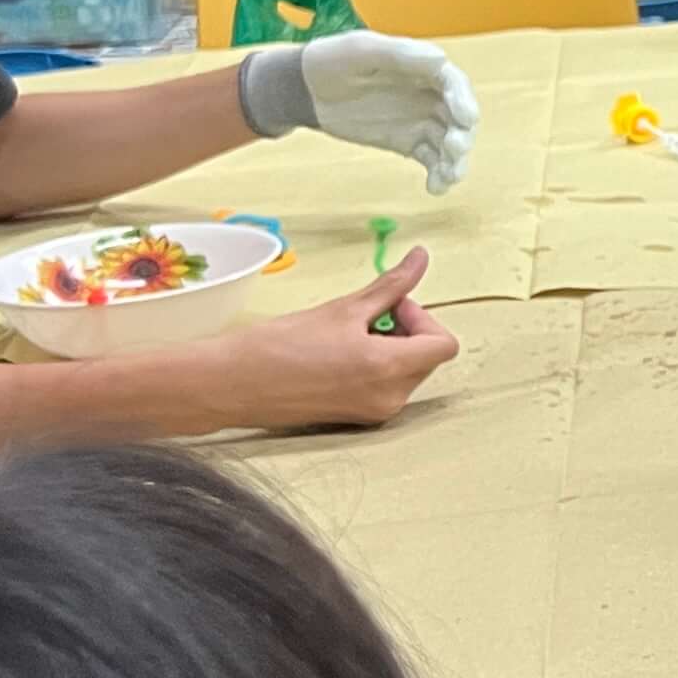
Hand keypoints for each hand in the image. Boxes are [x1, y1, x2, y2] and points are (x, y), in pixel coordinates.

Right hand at [218, 251, 459, 426]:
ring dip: (389, 348)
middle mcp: (390, 398)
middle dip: (405, 331)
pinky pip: (386, 387)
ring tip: (344, 337)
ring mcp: (375, 413)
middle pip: (426, 357)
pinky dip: (375, 367)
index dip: (422, 318)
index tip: (389, 306)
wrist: (234, 384)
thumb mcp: (343, 308)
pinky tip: (337, 356)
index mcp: (389, 369)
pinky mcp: (358, 419)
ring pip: (406, 372)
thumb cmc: (281, 344)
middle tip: (363, 317)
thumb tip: (421, 258)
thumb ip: (391, 286)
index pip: (443, 344)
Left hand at [239, 32, 480, 191]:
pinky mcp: (409, 142)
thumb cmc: (333, 61)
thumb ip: (399, 54)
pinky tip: (435, 188)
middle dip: (462, 135)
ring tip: (447, 177)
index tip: (465, 118)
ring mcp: (421, 120)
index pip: (454, 84)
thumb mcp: (362, 50)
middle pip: (459, 117)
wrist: (308, 90)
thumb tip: (441, 60)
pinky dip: (438, 174)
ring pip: (449, 142)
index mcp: (423, 67)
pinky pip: (431, 159)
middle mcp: (430, 94)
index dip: (463, 100)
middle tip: (454, 150)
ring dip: (455, 161)